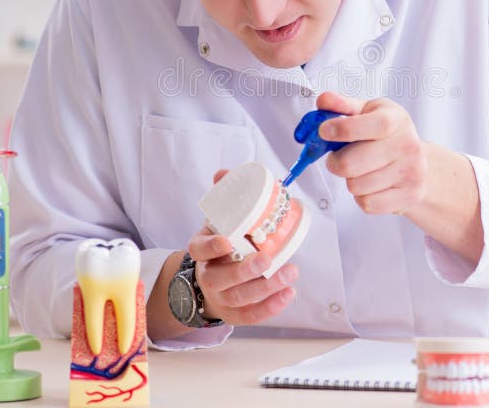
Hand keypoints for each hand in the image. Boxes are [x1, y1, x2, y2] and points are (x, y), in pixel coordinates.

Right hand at [187, 169, 298, 324]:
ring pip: (240, 297)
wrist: (209, 279)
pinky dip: (270, 307)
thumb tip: (223, 173)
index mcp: (201, 250)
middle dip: (246, 270)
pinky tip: (288, 293)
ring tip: (290, 272)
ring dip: (266, 287)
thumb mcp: (217, 220)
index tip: (226, 240)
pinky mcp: (233, 314)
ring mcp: (220, 297)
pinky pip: (250, 315)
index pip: (199, 249)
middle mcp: (208, 276)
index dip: (211, 247)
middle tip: (267, 258)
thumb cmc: (221, 244)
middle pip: (222, 278)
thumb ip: (223, 196)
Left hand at [316, 92, 429, 215]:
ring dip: (350, 180)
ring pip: (356, 186)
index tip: (323, 131)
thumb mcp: (368, 112)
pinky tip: (371, 184)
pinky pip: (367, 203)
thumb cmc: (387, 134)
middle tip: (338, 157)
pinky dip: (362, 197)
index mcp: (396, 119)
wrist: (420, 162)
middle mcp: (407, 145)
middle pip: (350, 164)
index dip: (343, 129)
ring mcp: (410, 172)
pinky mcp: (410, 196)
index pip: (374, 125)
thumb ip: (342, 105)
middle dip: (335, 162)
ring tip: (361, 170)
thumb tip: (323, 100)